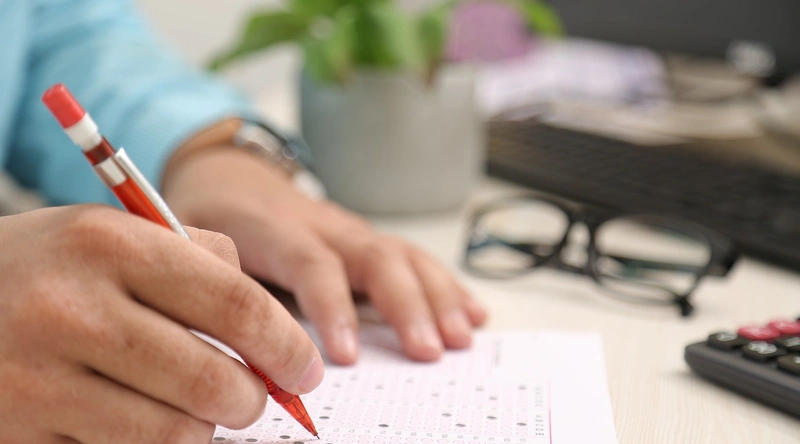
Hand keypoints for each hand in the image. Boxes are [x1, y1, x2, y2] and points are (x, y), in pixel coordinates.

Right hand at [0, 206, 322, 443]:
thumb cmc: (49, 267)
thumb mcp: (114, 233)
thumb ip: (200, 258)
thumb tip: (273, 328)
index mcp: (108, 245)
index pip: (234, 303)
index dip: (287, 345)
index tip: (309, 369)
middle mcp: (71, 310)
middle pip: (212, 380)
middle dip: (253, 399)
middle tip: (254, 396)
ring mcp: (37, 380)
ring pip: (175, 434)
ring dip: (204, 428)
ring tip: (195, 406)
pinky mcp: (21, 432)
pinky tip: (141, 419)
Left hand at [162, 148, 487, 364]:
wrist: (234, 179)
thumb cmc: (217, 221)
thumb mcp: (198, 246)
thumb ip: (215, 286)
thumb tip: (232, 347)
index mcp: (277, 229)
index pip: (312, 264)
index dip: (333, 307)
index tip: (346, 357)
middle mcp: (325, 226)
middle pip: (374, 257)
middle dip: (406, 305)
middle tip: (427, 351)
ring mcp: (352, 231)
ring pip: (403, 256)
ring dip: (437, 298)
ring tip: (459, 338)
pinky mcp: (368, 240)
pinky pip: (414, 258)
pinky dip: (446, 286)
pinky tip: (472, 311)